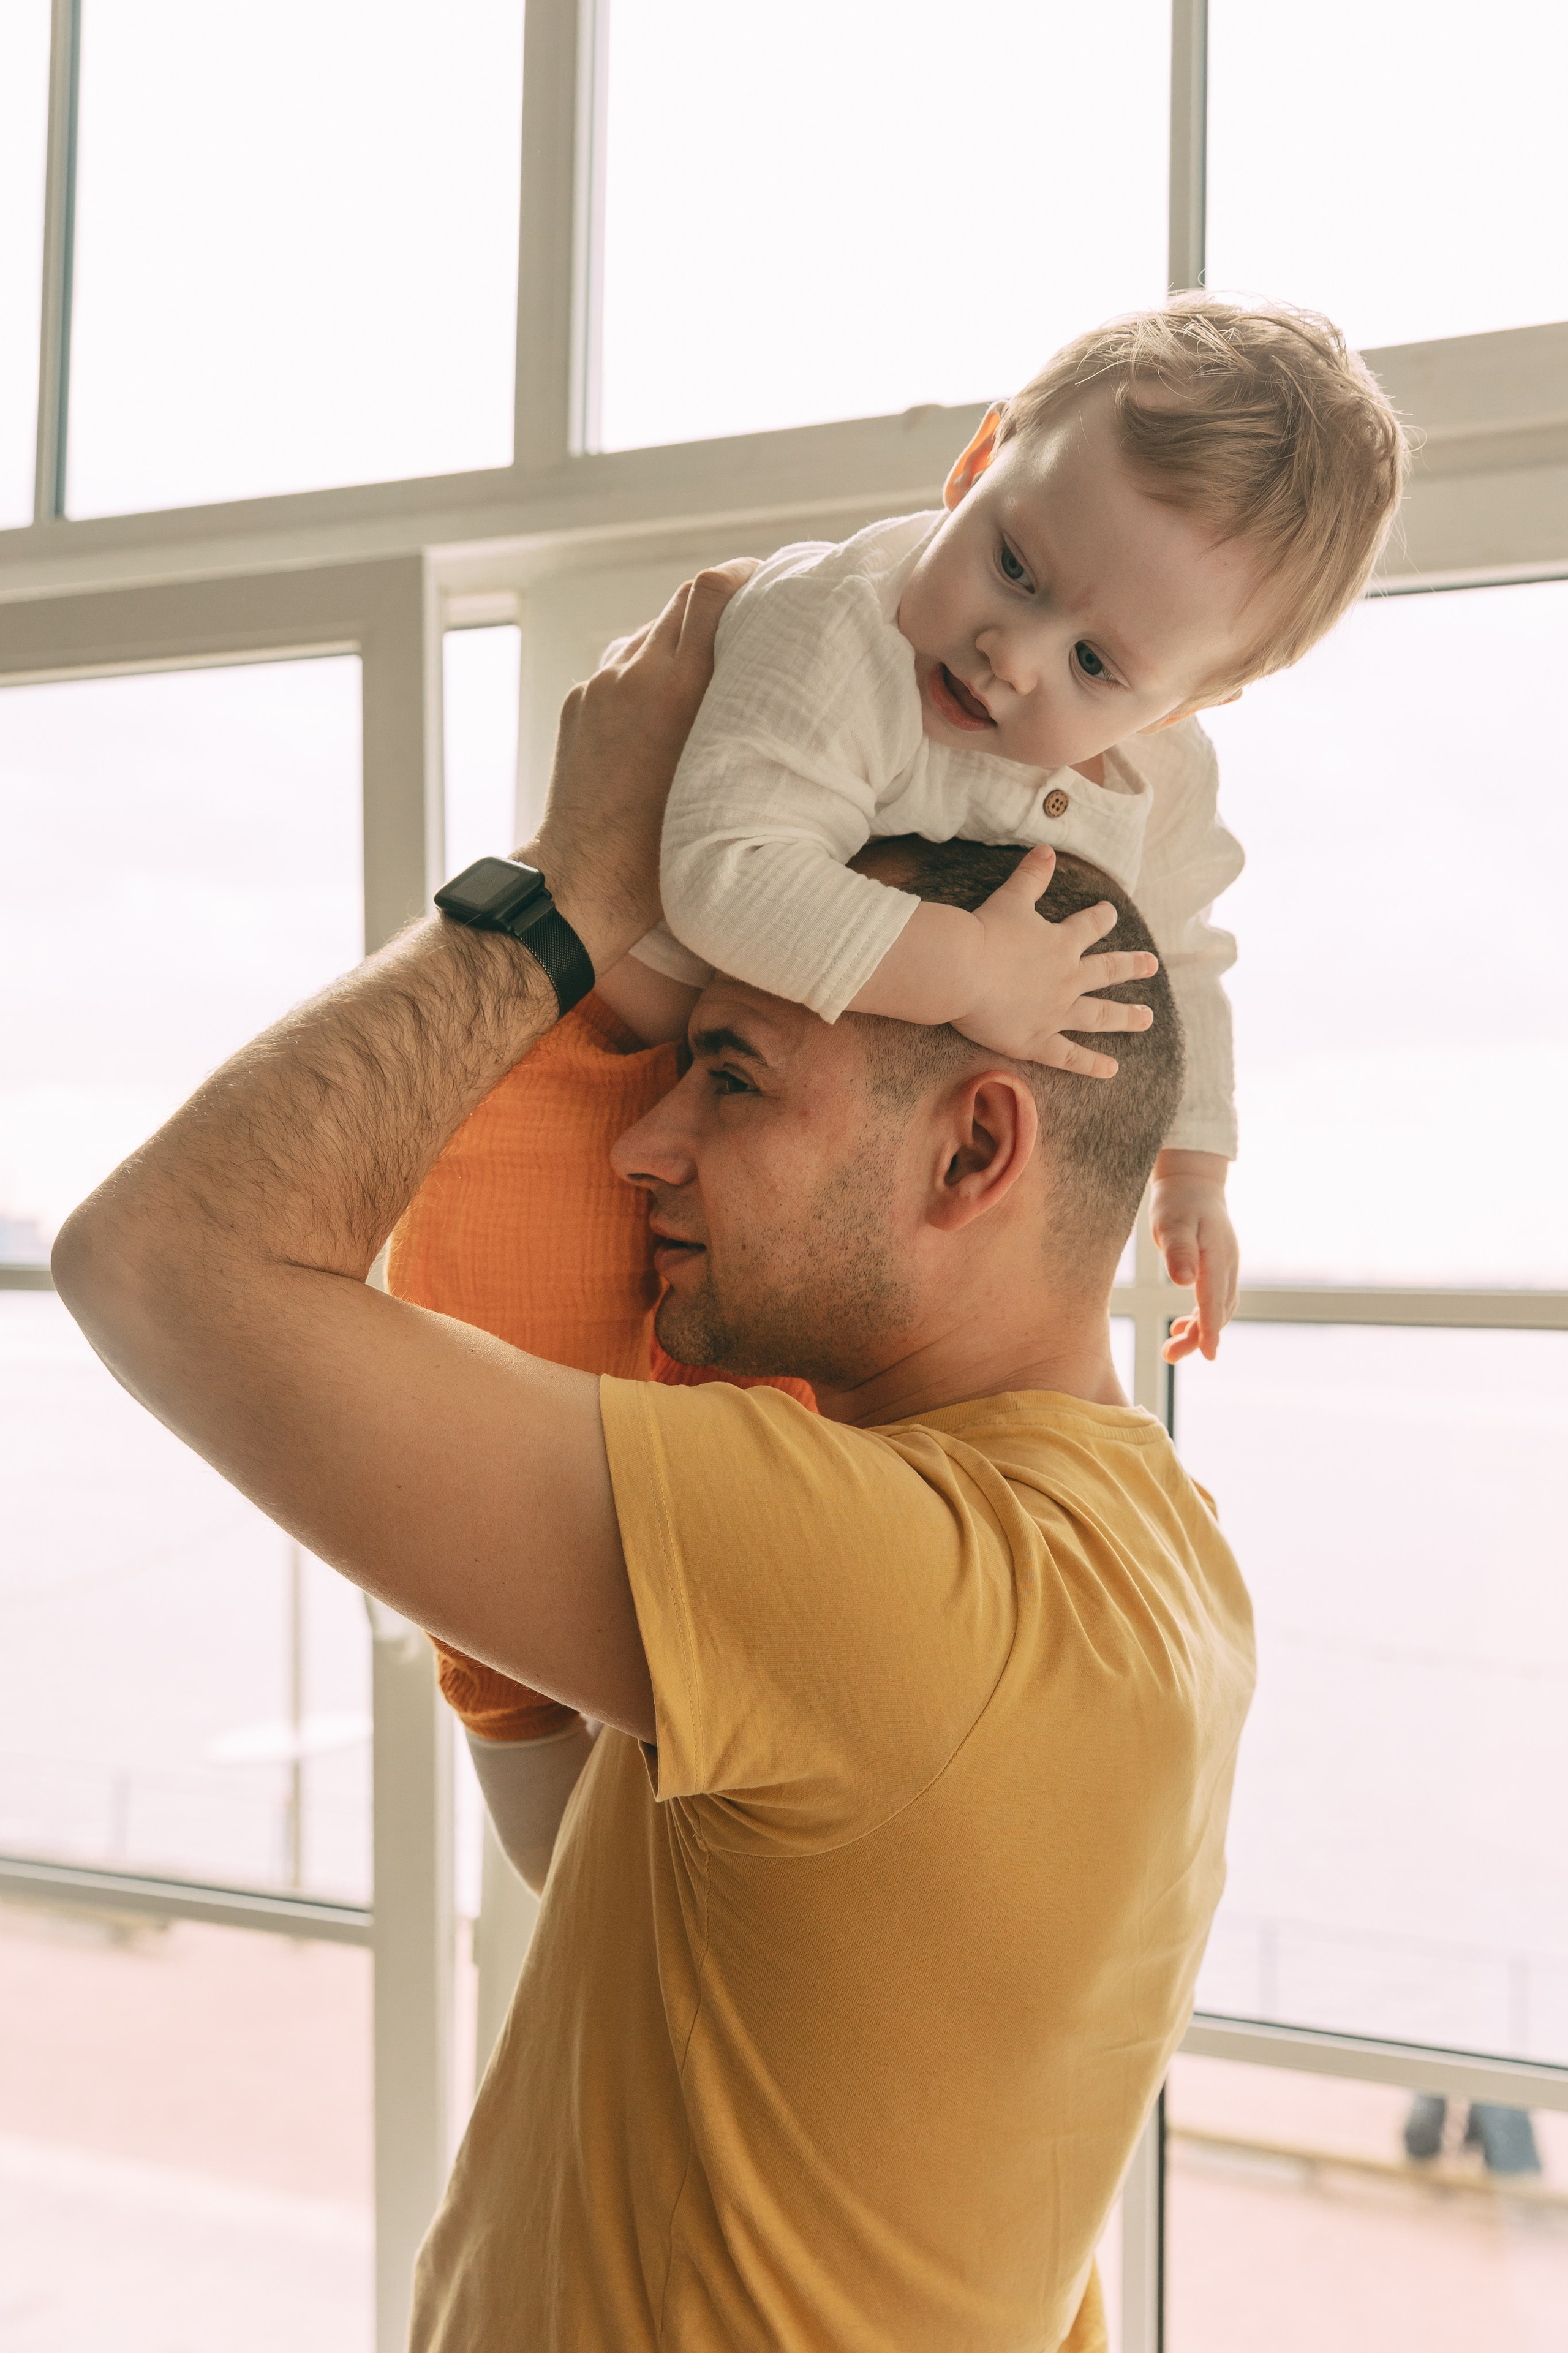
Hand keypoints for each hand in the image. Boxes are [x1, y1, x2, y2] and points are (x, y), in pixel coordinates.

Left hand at [523, 561, 757, 973]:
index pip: (710, 590)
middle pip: (683, 601)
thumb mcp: (723, 775)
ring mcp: (600, 685)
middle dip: (720, 604)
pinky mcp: (579, 703)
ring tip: (710, 678)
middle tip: (753, 621)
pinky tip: (667, 715)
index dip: (743, 575)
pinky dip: (649, 676)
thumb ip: (741, 715)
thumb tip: (770, 681)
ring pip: (652, 636)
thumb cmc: (663, 849)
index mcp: (676, 686)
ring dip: (682, 645)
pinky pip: (622, 670)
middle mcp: (633, 672)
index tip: (770, 582)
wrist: (585, 878)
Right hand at [952, 846, 1158, 1071]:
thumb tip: (1047, 849)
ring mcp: (1056, 1012)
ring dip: (1125, 1017)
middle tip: (1152, 965)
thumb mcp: (1010, 898)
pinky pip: (1070, 1056)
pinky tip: (1111, 1070)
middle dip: (1131, 966)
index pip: (1090, 927)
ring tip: (1147, 1018)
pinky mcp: (1037, 1041)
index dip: (1102, 918)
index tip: (1110, 914)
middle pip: (1107, 971)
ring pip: (1100, 1016)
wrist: (961, 970)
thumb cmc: (982, 933)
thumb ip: (1031, 876)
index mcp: (1061, 944)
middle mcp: (1067, 979)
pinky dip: (1091, 1064)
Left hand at [1153, 1152, 1238, 1361]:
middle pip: (1218, 1310)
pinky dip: (1202, 1318)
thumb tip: (1183, 1283)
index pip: (1214, 1298)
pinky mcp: (1219, 1268)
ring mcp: (1226, 1267)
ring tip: (1172, 1348)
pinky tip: (1181, 1326)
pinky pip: (1215, 1300)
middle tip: (1170, 1354)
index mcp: (1218, 1255)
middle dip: (1199, 1336)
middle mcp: (1228, 1265)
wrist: (1193, 1181)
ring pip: (1219, 1308)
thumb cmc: (1178, 1201)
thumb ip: (1178, 1250)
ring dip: (1200, 1331)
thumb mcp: (1172, 1222)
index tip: (1207, 1354)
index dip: (1210, 1328)